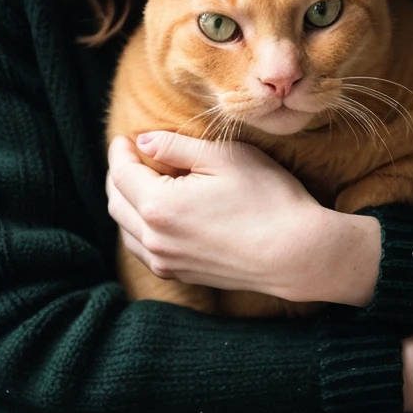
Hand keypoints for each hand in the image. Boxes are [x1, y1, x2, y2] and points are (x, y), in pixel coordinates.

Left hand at [106, 131, 327, 299]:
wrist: (296, 253)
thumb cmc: (266, 197)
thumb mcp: (223, 157)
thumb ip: (176, 146)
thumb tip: (144, 140)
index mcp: (159, 206)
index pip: (121, 174)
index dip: (120, 151)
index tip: (126, 137)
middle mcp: (155, 240)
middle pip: (116, 203)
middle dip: (118, 175)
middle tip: (130, 155)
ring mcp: (167, 262)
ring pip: (126, 229)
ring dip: (126, 202)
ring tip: (141, 180)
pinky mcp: (181, 275)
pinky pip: (143, 250)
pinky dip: (139, 227)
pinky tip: (155, 213)